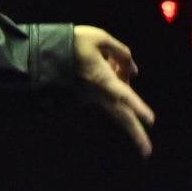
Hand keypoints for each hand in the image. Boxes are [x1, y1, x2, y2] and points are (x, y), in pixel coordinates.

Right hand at [69, 24, 155, 157]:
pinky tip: (106, 66)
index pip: (123, 93)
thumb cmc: (70, 42)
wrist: (40, 52)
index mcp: (101, 77)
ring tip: (113, 66)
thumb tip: (133, 70)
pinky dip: (112, 80)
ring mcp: (90, 97)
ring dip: (126, 95)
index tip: (151, 120)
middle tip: (147, 153)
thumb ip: (121, 52)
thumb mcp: (99, 38)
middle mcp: (97, 92)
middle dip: (135, 134)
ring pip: (116, 103)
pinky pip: (105, 91)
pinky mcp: (85, 97)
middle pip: (120, 116)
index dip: (137, 105)